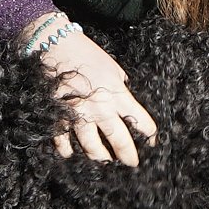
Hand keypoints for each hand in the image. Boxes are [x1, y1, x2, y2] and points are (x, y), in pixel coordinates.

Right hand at [43, 32, 157, 165]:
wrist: (55, 44)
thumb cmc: (85, 53)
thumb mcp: (112, 67)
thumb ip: (120, 87)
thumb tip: (124, 103)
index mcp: (118, 93)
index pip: (141, 120)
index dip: (149, 133)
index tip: (153, 142)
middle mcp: (100, 108)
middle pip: (119, 139)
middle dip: (128, 155)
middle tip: (132, 164)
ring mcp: (78, 114)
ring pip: (92, 146)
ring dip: (100, 157)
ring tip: (105, 164)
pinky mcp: (57, 116)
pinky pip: (63, 140)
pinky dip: (67, 149)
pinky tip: (71, 155)